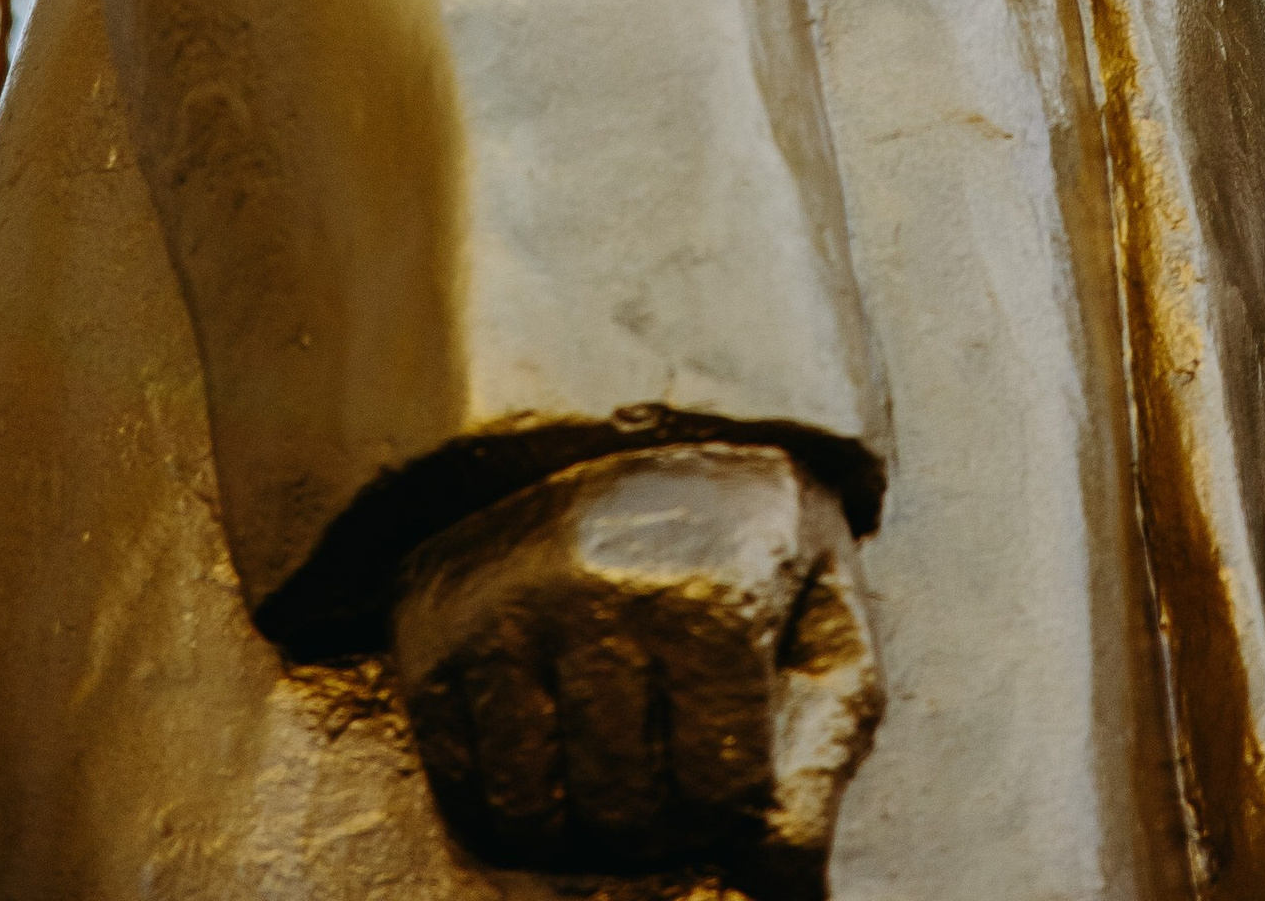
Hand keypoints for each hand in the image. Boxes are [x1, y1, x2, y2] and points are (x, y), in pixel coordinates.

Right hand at [391, 443, 882, 891]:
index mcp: (712, 587)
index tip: (729, 755)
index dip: (730, 799)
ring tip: (606, 768)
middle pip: (622, 811)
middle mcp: (600, 594)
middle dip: (655, 819)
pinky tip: (545, 750)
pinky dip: (502, 799)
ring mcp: (506, 609)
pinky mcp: (434, 628)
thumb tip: (788, 884)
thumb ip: (829, 742)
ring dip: (575, 822)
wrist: (617, 411)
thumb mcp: (823, 608)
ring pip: (532, 814)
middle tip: (664, 772)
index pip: (718, 794)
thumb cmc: (744, 530)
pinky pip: (458, 784)